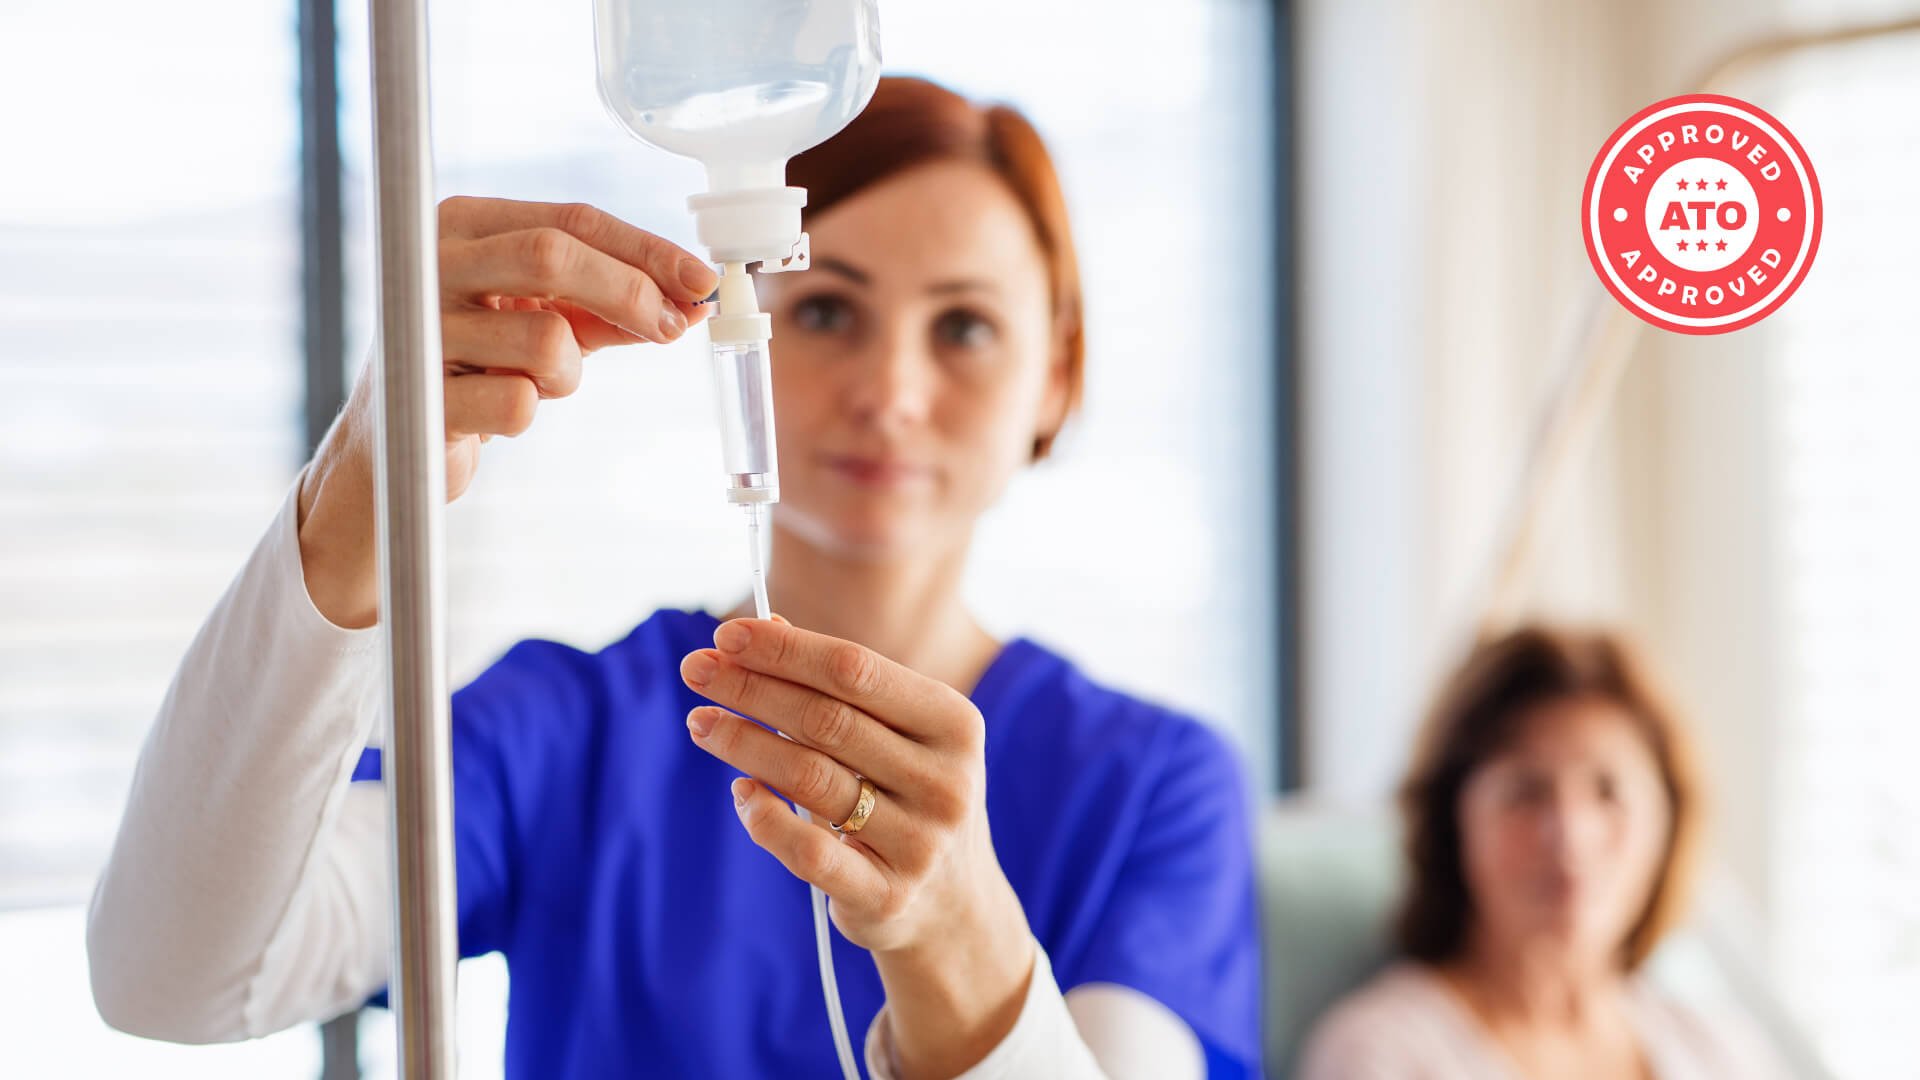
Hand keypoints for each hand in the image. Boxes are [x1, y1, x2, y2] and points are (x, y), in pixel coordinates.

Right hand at [296, 197, 717, 628]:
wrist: (391, 449)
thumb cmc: (477, 369)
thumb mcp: (542, 320)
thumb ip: (610, 306)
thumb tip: (690, 300)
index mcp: (462, 226)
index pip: (571, 219)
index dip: (646, 249)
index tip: (703, 279)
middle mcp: (430, 261)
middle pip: (553, 255)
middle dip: (630, 293)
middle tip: (673, 327)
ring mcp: (418, 327)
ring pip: (547, 339)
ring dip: (568, 374)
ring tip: (536, 383)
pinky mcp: (419, 396)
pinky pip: (520, 403)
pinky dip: (528, 412)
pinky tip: (494, 413)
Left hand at [678, 618, 1031, 954]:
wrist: (953, 905)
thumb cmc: (908, 797)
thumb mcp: (894, 736)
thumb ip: (838, 686)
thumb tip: (767, 625)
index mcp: (953, 724)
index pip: (856, 670)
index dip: (786, 650)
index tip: (726, 635)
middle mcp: (945, 781)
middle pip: (827, 720)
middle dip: (752, 689)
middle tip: (695, 670)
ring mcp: (920, 842)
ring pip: (811, 779)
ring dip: (745, 744)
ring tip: (701, 723)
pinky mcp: (886, 897)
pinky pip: (809, 852)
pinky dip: (765, 817)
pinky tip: (740, 791)